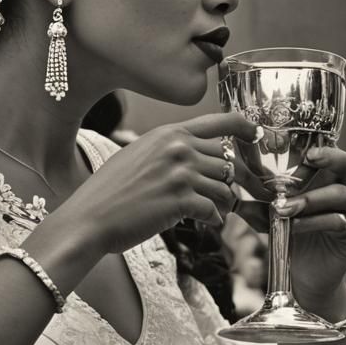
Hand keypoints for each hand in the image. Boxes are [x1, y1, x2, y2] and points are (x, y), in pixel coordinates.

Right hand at [59, 112, 263, 255]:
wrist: (90, 217)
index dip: (244, 127)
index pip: (219, 122)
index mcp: (169, 133)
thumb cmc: (110, 191)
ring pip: (225, 188)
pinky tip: (202, 222)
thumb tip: (201, 160)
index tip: (255, 134)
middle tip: (217, 196)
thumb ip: (170, 150)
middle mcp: (179, 148)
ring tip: (209, 211)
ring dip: (221, 203)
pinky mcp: (182, 201)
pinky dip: (213, 219)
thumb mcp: (139, 154)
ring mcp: (181, 174)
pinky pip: (214, 210)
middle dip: (225, 181)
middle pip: (226, 161)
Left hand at [232, 144, 345, 303]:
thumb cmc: (291, 238)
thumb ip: (258, 201)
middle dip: (331, 158)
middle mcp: (344, 192)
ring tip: (284, 208)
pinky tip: (296, 226)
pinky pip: (340, 223)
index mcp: (326, 181)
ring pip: (341, 195)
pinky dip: (316, 222)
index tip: (304, 147)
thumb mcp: (272, 216)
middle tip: (310, 158)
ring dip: (311, 199)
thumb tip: (231, 187)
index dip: (321, 147)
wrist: (305, 276)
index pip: (330, 155)